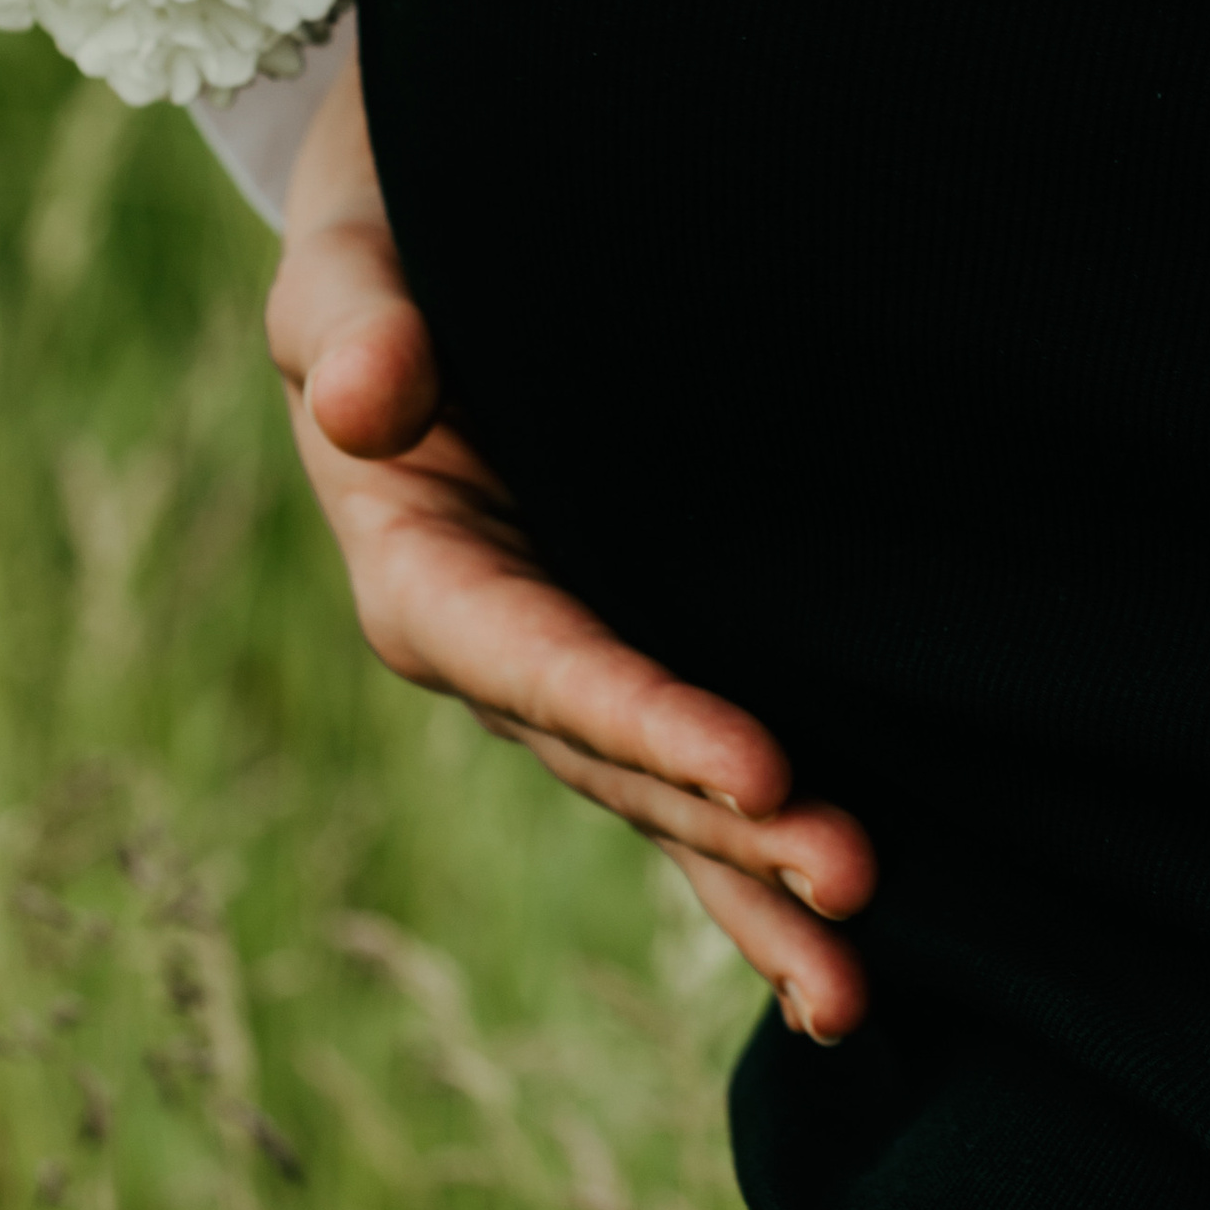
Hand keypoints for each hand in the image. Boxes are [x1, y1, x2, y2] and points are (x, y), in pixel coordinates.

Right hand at [265, 51, 877, 1040]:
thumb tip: (361, 397)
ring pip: (661, 801)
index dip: (639, 716)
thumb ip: (351, 319)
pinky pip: (696, 779)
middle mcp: (498, 647)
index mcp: (418, 569)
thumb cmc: (399, 234)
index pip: (532, 660)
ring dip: (754, 883)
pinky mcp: (641, 656)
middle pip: (614, 759)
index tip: (754, 763)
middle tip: (851, 873)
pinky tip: (849, 960)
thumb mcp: (351, 257)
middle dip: (723, 827)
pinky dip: (757, 864)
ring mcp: (573, 665)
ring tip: (858, 977)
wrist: (447, 231)